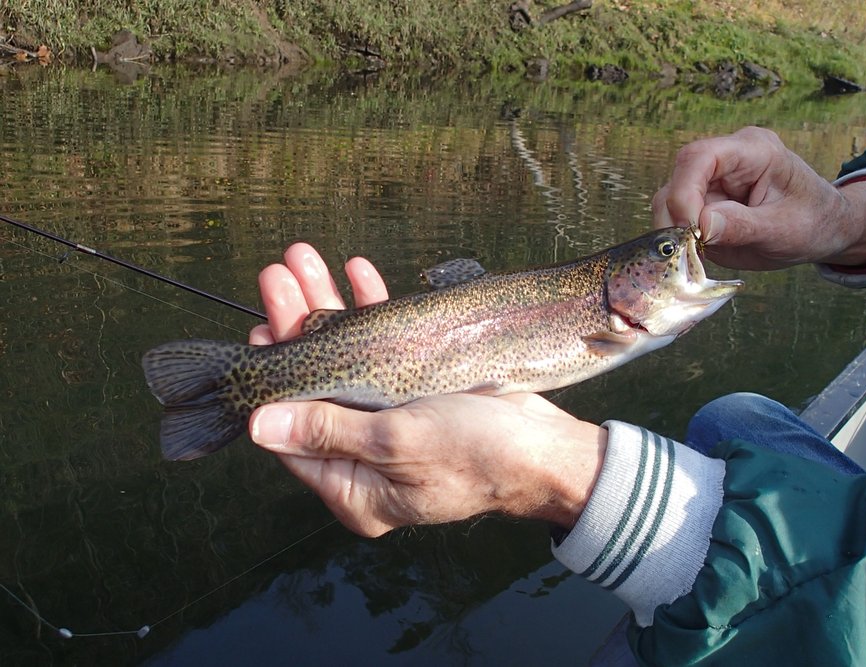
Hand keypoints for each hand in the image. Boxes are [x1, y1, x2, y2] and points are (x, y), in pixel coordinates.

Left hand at [247, 243, 606, 535]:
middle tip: (277, 277)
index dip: (273, 383)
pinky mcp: (417, 395)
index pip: (293, 434)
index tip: (260, 334)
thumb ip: (326, 429)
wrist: (548, 449)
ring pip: (346, 362)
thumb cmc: (479, 456)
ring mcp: (391, 423)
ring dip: (330, 309)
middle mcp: (365, 458)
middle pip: (316, 387)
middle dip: (296, 328)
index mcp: (353, 487)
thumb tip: (260, 426)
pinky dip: (373, 314)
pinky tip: (358, 274)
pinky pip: (384, 352)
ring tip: (305, 261)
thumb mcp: (397, 442)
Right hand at [652, 127, 865, 269]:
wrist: (824, 229)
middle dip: (676, 217)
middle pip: (678, 179)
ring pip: (670, 199)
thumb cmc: (813, 223)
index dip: (684, 192)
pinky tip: (698, 254)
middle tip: (688, 250)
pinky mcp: (705, 201)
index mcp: (753, 150)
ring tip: (696, 254)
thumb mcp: (783, 230)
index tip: (690, 229)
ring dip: (675, 231)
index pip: (699, 157)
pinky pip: (677, 217)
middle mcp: (727, 158)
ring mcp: (713, 180)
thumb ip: (742, 226)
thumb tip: (701, 225)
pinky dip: (680, 239)